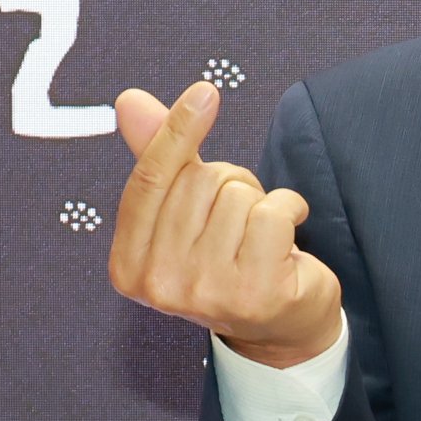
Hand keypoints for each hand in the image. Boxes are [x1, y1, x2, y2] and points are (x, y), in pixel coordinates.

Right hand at [107, 82, 343, 367]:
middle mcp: (160, 285)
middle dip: (230, 182)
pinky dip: (291, 209)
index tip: (205, 92)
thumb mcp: (187, 209)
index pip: (149, 179)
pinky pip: (273, 212)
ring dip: (261, 201)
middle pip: (199, 181)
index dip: (177, 131)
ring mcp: (207, 293)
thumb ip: (160, 157)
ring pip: (238, 195)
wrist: (282, 328)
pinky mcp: (255, 293)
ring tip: (263, 237)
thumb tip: (129, 100)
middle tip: (241, 219)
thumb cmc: (231, 258)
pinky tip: (289, 240)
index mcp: (129, 266)